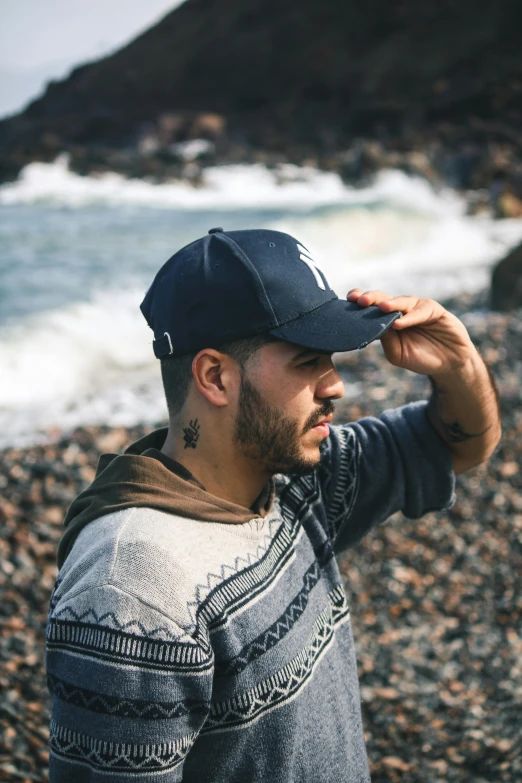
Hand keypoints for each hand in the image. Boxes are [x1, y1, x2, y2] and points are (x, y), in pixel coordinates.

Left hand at [347, 289, 475, 376]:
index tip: (347, 300)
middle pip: (382, 299)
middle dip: (371, 298)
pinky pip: (421, 311)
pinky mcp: (434, 310)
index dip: (359, 302)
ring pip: (401, 302)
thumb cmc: (420, 357)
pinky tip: (400, 323)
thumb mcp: (397, 353)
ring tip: (381, 308)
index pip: (370, 307)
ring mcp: (417, 308)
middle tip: (359, 300)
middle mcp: (400, 310)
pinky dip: (410, 317)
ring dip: (390, 304)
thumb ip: (386, 339)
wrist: (448, 363)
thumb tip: (373, 326)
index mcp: (386, 319)